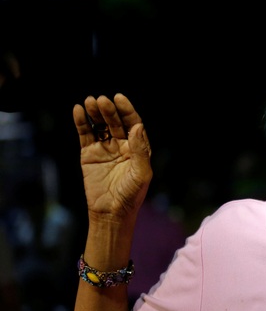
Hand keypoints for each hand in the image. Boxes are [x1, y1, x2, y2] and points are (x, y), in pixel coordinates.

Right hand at [73, 93, 152, 221]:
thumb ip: (140, 150)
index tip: (119, 98)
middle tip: (101, 100)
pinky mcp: (89, 154)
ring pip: (100, 126)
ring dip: (95, 113)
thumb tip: (138, 126)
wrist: (110, 212)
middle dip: (109, 111)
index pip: (133, 124)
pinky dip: (82, 122)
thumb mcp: (141, 173)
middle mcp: (122, 146)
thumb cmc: (131, 195)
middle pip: (115, 122)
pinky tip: (79, 111)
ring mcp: (105, 149)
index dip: (127, 110)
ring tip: (90, 102)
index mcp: (138, 148)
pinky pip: (85, 135)